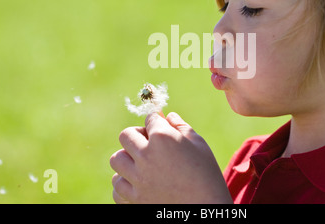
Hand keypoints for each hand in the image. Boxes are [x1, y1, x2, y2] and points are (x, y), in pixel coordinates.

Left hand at [110, 112, 232, 203]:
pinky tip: (138, 183)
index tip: (160, 124)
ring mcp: (137, 179)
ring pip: (116, 159)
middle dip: (137, 135)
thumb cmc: (207, 174)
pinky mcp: (134, 199)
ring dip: (127, 159)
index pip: (150, 118)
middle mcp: (146, 155)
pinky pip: (117, 186)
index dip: (156, 120)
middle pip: (126, 135)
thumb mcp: (199, 145)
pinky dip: (125, 183)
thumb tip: (168, 116)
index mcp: (163, 137)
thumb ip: (181, 127)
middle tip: (150, 143)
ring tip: (142, 164)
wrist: (206, 209)